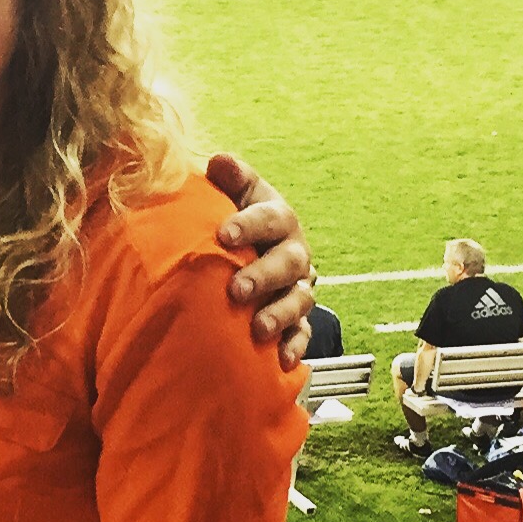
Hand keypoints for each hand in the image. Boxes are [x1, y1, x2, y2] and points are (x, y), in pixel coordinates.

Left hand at [207, 151, 315, 371]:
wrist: (250, 253)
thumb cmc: (234, 222)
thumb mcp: (233, 195)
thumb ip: (229, 179)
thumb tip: (219, 161)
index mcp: (278, 218)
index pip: (270, 216)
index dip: (249, 225)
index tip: (222, 234)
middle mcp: (294, 252)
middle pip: (288, 262)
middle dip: (264, 275)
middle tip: (237, 289)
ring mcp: (297, 287)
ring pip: (299, 300)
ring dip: (280, 314)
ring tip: (259, 328)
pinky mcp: (297, 319)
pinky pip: (302, 333)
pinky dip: (294, 346)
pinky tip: (281, 360)